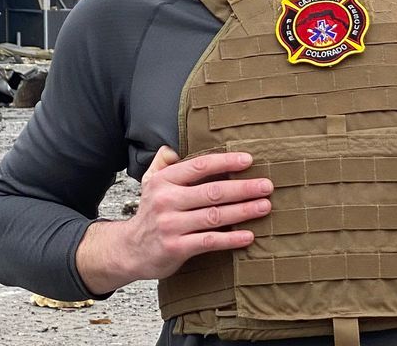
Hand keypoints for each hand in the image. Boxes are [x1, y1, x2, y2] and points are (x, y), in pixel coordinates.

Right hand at [78, 147, 272, 292]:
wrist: (130, 250)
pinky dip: (231, 238)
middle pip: (212, 191)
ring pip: (214, 216)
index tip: (249, 160)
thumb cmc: (150, 213)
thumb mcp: (149, 183)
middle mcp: (166, 201)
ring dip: (243, 211)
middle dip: (243, 188)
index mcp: (164, 181)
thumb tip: (172, 147)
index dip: (225, 162)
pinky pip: (209, 241)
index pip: (199, 166)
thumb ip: (162, 163)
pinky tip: (249, 235)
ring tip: (265, 206)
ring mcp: (171, 225)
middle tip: (267, 186)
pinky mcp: (176, 248)